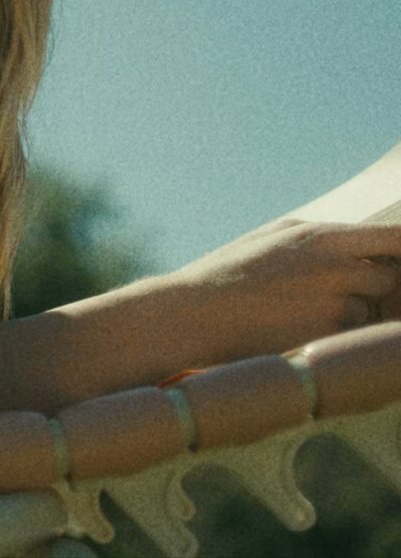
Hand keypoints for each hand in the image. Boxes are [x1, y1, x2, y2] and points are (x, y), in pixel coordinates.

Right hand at [162, 220, 400, 362]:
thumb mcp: (273, 237)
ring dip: (348, 312)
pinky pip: (348, 336)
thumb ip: (322, 239)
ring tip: (298, 309)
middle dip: (368, 284)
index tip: (400, 254)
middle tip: (332, 288)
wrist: (195, 314)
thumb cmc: (229, 273)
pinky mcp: (327, 338)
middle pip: (387, 278)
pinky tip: (293, 327)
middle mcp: (337, 269)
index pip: (397, 237)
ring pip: (367, 310)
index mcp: (323, 237)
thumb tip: (363, 244)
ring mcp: (335, 306)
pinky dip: (331, 334)